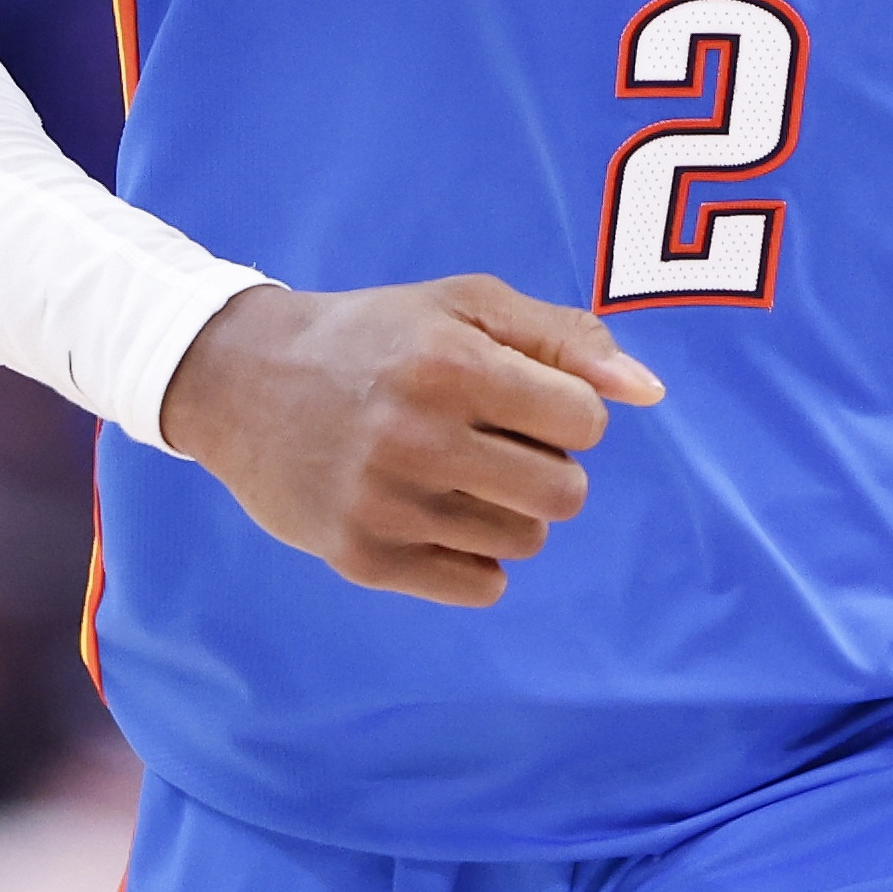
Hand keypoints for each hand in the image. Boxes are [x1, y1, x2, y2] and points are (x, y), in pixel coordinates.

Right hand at [159, 278, 662, 604]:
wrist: (242, 381)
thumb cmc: (374, 336)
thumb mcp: (464, 307)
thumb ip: (564, 338)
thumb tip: (650, 392)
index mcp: (450, 365)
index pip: (585, 422)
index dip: (567, 411)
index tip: (521, 400)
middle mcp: (417, 437)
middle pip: (565, 493)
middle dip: (548, 467)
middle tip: (493, 442)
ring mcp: (387, 504)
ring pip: (525, 541)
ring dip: (511, 511)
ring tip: (457, 474)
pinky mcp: (363, 558)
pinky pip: (480, 585)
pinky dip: (476, 557)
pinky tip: (436, 513)